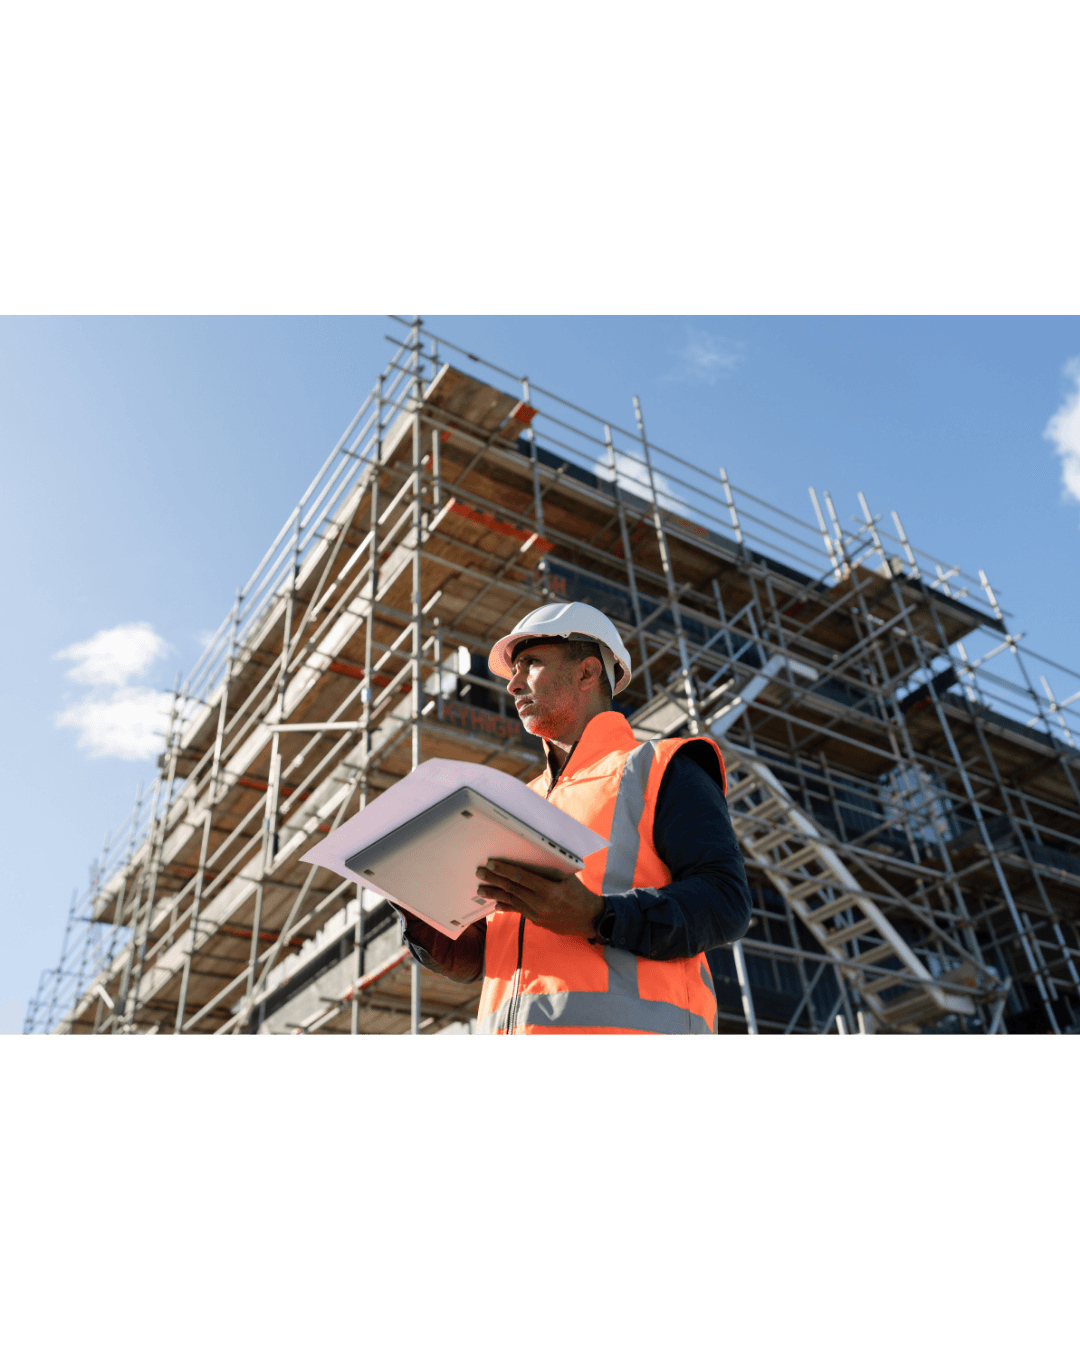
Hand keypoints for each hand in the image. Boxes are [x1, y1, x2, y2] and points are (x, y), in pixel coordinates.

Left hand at [476, 859, 604, 938]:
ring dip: (495, 894)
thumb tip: (524, 865)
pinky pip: (518, 911)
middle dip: (494, 880)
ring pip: (512, 902)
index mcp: (550, 890)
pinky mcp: (537, 922)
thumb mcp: (566, 878)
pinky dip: (506, 906)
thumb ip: (546, 872)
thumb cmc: (579, 893)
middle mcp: (542, 904)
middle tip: (480, 873)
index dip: (504, 870)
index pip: (522, 877)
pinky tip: (495, 904)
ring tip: (481, 889)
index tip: (491, 864)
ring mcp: (538, 915)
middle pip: (513, 889)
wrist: (589, 918)